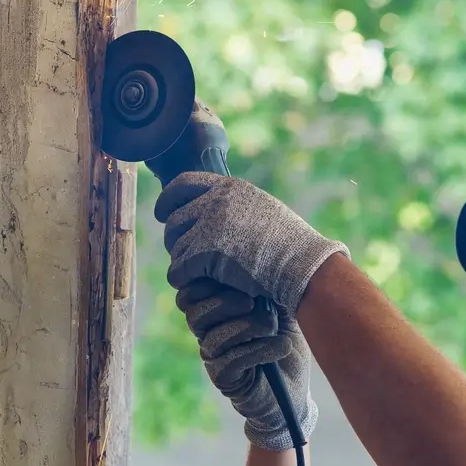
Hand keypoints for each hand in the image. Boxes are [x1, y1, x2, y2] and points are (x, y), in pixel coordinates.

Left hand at [154, 172, 349, 313]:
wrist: (301, 264)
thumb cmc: (289, 243)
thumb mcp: (262, 209)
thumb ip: (235, 205)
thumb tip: (212, 210)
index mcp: (230, 187)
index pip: (183, 183)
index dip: (168, 199)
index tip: (164, 213)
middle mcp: (216, 201)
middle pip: (175, 219)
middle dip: (176, 239)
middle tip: (186, 253)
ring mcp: (209, 226)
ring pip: (175, 246)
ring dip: (182, 260)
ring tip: (197, 271)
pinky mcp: (205, 253)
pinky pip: (178, 269)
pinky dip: (182, 279)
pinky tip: (194, 283)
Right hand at [175, 278, 317, 450]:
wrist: (294, 390)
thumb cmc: (287, 341)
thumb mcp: (279, 306)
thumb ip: (265, 284)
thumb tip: (260, 258)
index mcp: (216, 309)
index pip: (190, 291)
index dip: (206, 281)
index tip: (238, 275)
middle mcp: (209, 331)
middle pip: (192, 310)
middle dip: (224, 301)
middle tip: (252, 300)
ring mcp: (213, 356)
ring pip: (212, 335)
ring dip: (248, 326)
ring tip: (273, 326)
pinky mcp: (224, 378)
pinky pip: (230, 359)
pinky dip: (260, 349)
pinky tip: (281, 347)